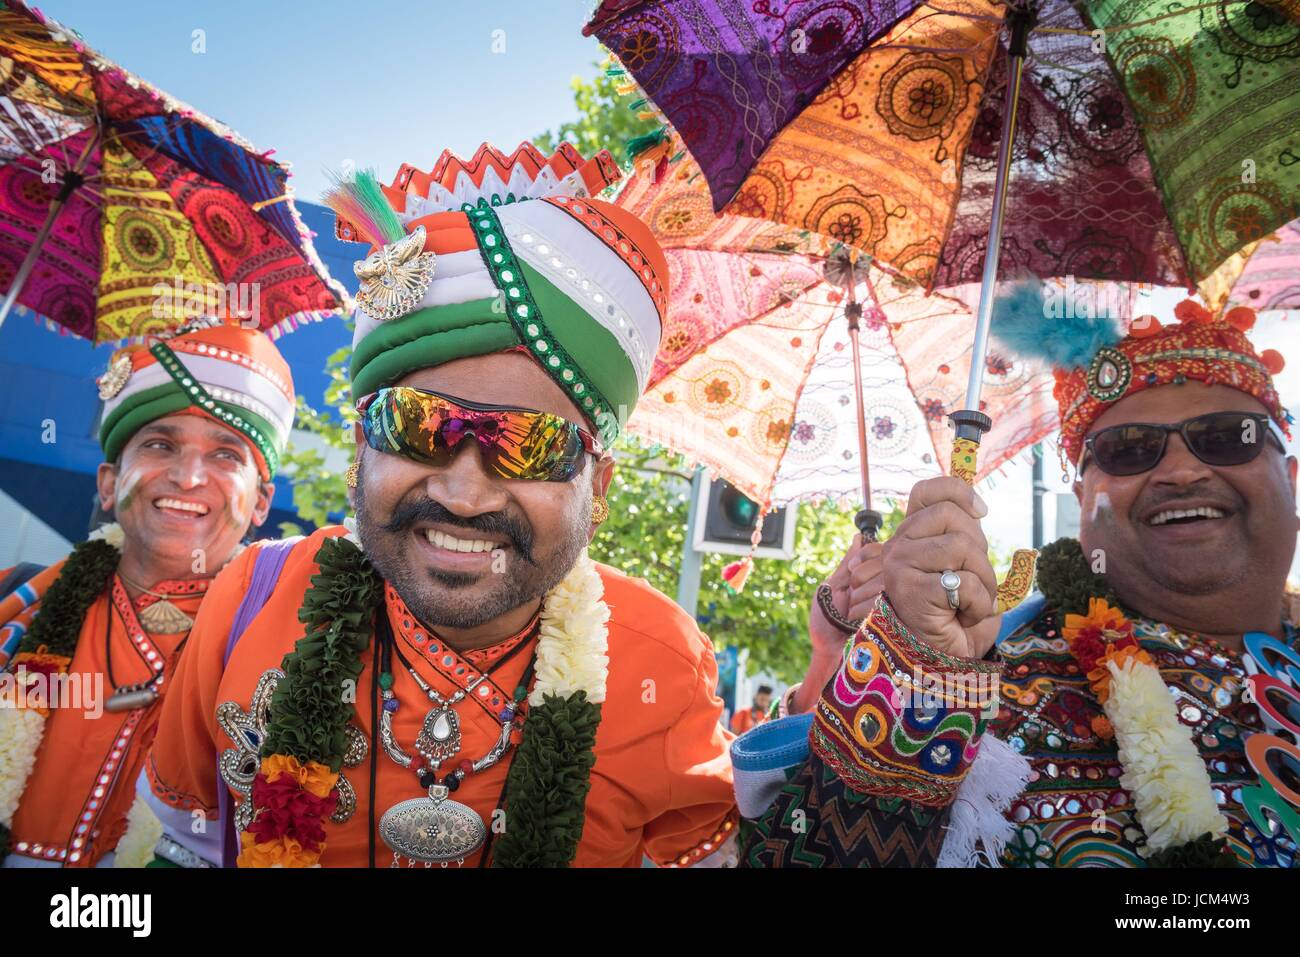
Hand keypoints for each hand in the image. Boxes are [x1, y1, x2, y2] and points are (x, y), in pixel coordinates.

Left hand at [809, 533, 882, 657]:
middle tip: (848, 599)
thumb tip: (859, 536)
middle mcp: (885, 586)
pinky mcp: (892, 619)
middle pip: (882, 565)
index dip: (865, 558)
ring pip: (882, 584)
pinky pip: (882, 602)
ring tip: (849, 613)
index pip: (879, 551)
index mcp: (871, 576)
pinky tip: (853, 620)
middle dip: (857, 582)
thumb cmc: (826, 619)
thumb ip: (847, 563)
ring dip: (858, 599)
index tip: (852, 570)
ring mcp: (890, 602)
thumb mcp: (832, 586)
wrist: (827, 650)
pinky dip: (862, 610)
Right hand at [882, 477, 1001, 659]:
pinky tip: (961, 617)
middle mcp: (898, 546)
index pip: (926, 491)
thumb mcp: (961, 567)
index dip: (958, 491)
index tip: (981, 512)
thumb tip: (979, 508)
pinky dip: (978, 604)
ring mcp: (900, 566)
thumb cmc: (953, 615)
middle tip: (972, 582)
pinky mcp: (911, 590)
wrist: (937, 660)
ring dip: (984, 582)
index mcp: (909, 537)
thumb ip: (964, 536)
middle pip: (954, 516)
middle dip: (980, 551)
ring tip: (969, 603)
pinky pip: (965, 583)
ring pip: (964, 547)